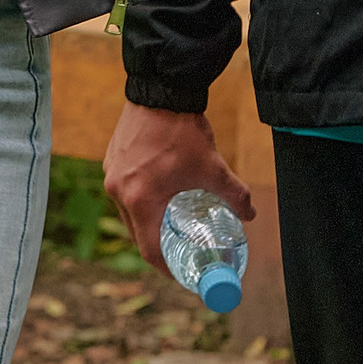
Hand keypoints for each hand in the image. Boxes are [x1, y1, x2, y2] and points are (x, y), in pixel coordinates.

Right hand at [102, 101, 255, 276]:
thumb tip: (250, 216)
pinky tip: (159, 193)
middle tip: (181, 250)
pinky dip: (141, 200)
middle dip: (160, 245)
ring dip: (149, 221)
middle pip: (138, 233)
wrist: (160, 90)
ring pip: (130, 212)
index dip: (167, 267)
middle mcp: (119, 191)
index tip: (181, 273)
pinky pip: (125, 191)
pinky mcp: (112, 160)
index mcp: (141, 200)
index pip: (149, 249)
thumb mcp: (214, 168)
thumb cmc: (183, 131)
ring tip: (172, 222)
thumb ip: (235, 195)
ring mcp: (112, 175)